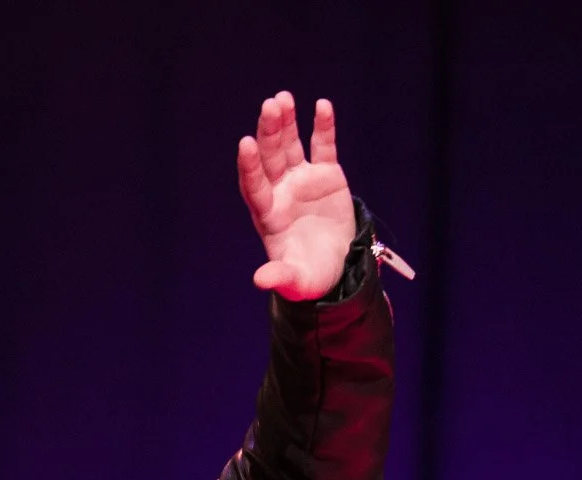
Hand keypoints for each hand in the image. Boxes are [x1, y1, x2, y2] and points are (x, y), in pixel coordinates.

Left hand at [237, 92, 354, 300]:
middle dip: (269, 133)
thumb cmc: (310, 277)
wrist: (336, 267)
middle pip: (270, 158)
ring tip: (283, 98)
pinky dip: (323, 126)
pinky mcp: (326, 174)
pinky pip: (323, 146)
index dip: (249, 166)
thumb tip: (260, 280)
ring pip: (290, 146)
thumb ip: (280, 277)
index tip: (245, 143)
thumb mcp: (296, 281)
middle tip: (270, 106)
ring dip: (287, 123)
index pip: (254, 185)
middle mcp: (280, 192)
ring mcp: (302, 180)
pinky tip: (322, 105)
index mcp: (268, 215)